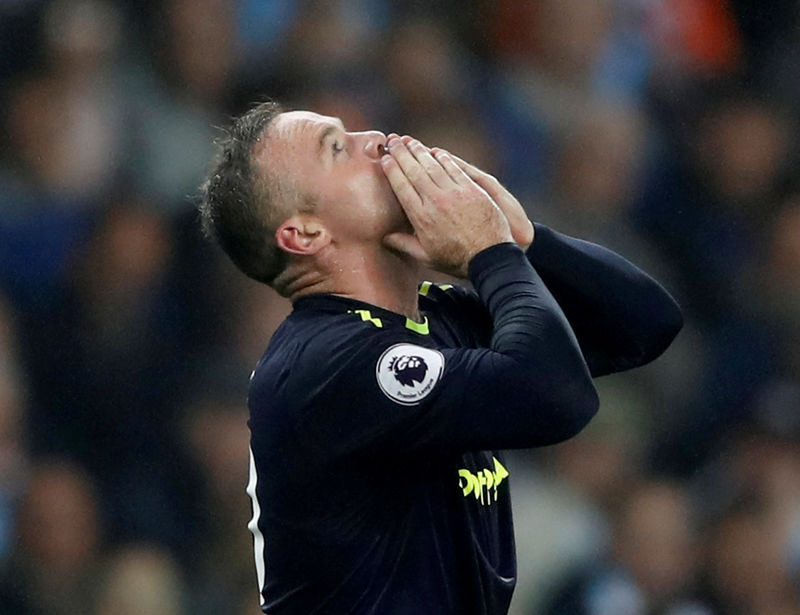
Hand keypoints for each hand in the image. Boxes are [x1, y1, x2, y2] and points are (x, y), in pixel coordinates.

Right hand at [380, 136, 512, 277]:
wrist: (489, 257)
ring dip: (420, 151)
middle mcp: (435, 202)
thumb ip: (404, 244)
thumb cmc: (456, 260)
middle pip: (414, 172)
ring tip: (410, 141)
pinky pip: (454, 169)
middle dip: (402, 154)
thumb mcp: (426, 257)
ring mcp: (454, 194)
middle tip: (393, 141)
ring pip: (432, 166)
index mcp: (421, 217)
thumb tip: (385, 237)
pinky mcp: (471, 189)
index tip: (385, 158)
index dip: (392, 170)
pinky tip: (436, 151)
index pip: (401, 187)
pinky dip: (444, 158)